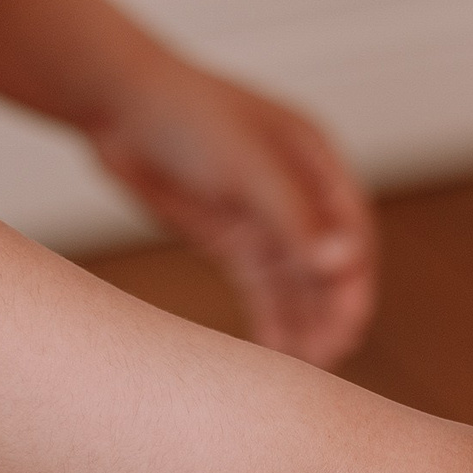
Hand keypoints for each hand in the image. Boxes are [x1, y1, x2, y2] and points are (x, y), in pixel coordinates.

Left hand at [89, 59, 375, 368]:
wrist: (118, 105)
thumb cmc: (188, 117)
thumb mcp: (248, 165)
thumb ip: (295, 217)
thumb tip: (344, 265)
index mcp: (317, 163)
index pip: (351, 232)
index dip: (354, 281)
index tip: (349, 325)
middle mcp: (299, 194)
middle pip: (328, 263)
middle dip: (331, 310)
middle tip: (328, 357)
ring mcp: (265, 219)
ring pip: (297, 283)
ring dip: (305, 322)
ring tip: (303, 366)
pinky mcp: (233, 240)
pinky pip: (262, 289)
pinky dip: (272, 319)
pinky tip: (274, 353)